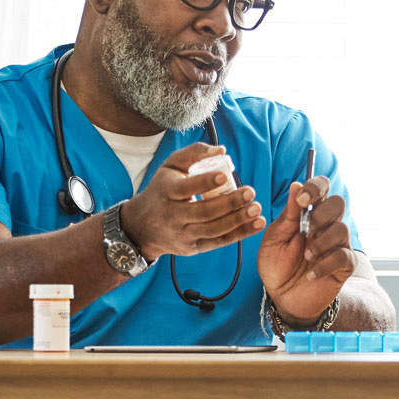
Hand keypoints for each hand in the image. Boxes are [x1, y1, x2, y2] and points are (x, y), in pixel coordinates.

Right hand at [119, 143, 264, 260]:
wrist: (142, 226)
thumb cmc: (163, 189)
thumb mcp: (170, 166)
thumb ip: (194, 153)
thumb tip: (223, 151)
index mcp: (167, 192)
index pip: (186, 188)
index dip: (205, 183)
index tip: (224, 176)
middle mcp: (173, 216)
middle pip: (204, 211)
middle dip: (229, 203)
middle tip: (250, 192)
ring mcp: (183, 234)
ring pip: (213, 229)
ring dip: (238, 220)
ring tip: (256, 208)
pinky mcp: (192, 248)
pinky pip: (218, 242)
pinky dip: (239, 234)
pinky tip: (256, 224)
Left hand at [257, 175, 350, 325]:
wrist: (282, 297)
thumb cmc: (277, 266)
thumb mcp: (274, 239)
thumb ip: (288, 215)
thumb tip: (296, 185)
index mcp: (308, 214)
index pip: (321, 188)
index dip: (315, 187)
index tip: (302, 199)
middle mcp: (326, 225)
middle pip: (338, 203)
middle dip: (321, 215)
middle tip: (305, 232)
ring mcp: (337, 244)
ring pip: (341, 229)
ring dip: (321, 242)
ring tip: (306, 257)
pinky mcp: (344, 265)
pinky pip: (344, 256)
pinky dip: (325, 264)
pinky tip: (311, 274)